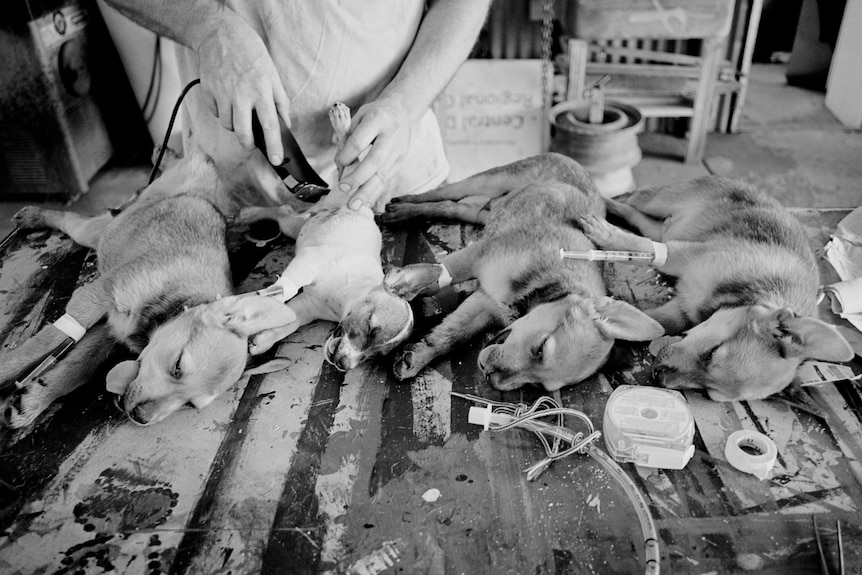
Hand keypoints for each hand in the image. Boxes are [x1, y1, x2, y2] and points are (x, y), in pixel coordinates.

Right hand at [196, 24, 289, 164]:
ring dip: (235, 125)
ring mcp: (223, 94)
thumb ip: (280, 102)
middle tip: (252, 144)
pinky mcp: (208, 92)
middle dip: (248, 144)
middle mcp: (242, 95)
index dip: (274, 146)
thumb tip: (285, 125)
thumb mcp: (273, 75)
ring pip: (228, 125)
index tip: (276, 160)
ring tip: (240, 109)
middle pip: (244, 133)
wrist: (221, 35)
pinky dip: (222, 111)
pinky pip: (216, 113)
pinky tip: (226, 97)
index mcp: (262, 91)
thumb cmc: (252, 56)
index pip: (270, 125)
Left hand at [334, 98, 410, 211]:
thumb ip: (348, 134)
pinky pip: (386, 179)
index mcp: (377, 120)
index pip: (361, 140)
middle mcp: (390, 136)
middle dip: (358, 177)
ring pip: (382, 174)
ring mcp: (398, 151)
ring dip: (366, 192)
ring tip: (353, 206)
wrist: (402, 112)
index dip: (348, 154)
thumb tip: (339, 161)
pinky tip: (363, 202)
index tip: (339, 162)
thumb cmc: (375, 115)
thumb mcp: (360, 115)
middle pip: (375, 160)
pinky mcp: (400, 162)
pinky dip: (373, 191)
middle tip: (343, 188)